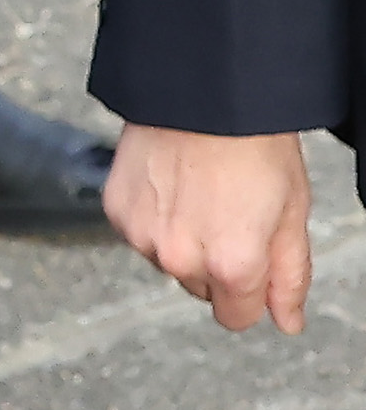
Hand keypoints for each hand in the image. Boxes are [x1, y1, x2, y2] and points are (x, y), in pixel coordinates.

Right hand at [102, 122, 312, 333]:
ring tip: (201, 191)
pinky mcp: (117, 212)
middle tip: (231, 211)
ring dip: (184, 240)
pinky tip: (173, 183)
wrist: (204, 88)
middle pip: (201, 290)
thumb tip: (287, 321)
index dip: (252, 291)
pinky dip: (156, 216)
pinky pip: (140, 234)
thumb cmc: (256, 140)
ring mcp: (142, 237)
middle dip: (217, 264)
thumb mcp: (292, 208)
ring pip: (169, 262)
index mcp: (232, 263)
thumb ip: (289, 274)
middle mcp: (180, 259)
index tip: (255, 259)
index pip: (236, 318)